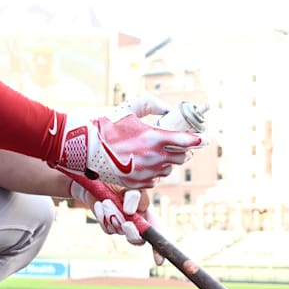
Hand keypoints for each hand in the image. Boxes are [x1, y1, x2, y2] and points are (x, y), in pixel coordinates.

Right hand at [53, 97, 201, 187]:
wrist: (83, 149)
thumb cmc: (106, 126)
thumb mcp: (129, 108)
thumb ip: (152, 104)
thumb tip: (168, 110)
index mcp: (154, 138)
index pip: (186, 141)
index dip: (198, 139)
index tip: (205, 138)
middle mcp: (153, 158)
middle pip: (181, 157)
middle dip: (181, 150)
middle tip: (175, 143)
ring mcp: (146, 173)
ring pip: (169, 169)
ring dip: (167, 161)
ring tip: (155, 152)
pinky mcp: (137, 184)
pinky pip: (155, 179)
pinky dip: (154, 171)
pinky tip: (144, 163)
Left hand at [69, 177, 163, 264]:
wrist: (97, 181)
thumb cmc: (120, 182)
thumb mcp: (131, 186)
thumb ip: (134, 196)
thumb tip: (129, 212)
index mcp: (148, 215)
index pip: (156, 235)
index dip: (159, 249)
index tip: (159, 260)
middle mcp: (137, 224)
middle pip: (138, 240)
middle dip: (132, 234)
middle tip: (126, 223)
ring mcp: (122, 227)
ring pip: (119, 232)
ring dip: (113, 217)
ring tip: (107, 202)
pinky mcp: (108, 226)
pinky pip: (107, 229)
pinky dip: (103, 217)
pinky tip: (101, 204)